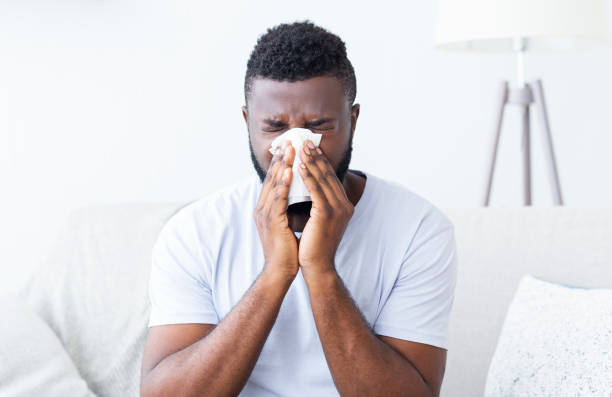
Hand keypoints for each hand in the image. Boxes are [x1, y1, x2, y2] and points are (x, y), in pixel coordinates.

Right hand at [254, 141, 298, 282]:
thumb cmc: (286, 250)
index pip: (273, 181)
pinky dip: (284, 183)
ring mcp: (265, 214)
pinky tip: (290, 171)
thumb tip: (297, 196)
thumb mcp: (285, 224)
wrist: (280, 271)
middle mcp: (262, 208)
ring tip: (290, 149)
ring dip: (282, 165)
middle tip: (289, 140)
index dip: (280, 163)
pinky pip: (278, 198)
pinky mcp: (272, 221)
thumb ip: (287, 209)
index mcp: (265, 208)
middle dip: (281, 158)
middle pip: (271, 178)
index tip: (288, 147)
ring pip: (274, 184)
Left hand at [297, 140, 354, 278]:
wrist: (316, 265)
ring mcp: (337, 209)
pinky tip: (299, 166)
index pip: (330, 178)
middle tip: (305, 140)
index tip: (310, 147)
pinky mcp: (327, 214)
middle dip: (316, 156)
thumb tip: (307, 186)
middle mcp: (344, 205)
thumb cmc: (313, 244)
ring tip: (301, 147)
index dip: (320, 161)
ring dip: (311, 161)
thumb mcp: (318, 219)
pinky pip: (316, 191)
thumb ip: (318, 203)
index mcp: (343, 205)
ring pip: (322, 180)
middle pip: (328, 175)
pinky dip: (308, 177)